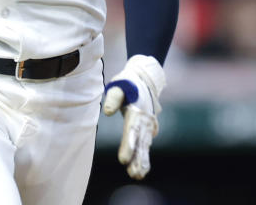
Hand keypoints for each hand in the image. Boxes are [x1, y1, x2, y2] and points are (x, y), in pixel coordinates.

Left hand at [101, 54, 165, 178]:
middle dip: (137, 158)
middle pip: (140, 142)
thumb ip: (113, 98)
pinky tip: (141, 171)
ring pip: (144, 146)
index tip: (123, 159)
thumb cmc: (128, 83)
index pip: (132, 131)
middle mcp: (145, 120)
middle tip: (133, 173)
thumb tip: (107, 112)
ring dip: (142, 161)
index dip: (128, 146)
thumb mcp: (119, 85)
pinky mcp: (148, 129)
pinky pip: (146, 145)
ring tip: (137, 175)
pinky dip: (144, 157)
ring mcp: (148, 125)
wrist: (145, 79)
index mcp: (137, 111)